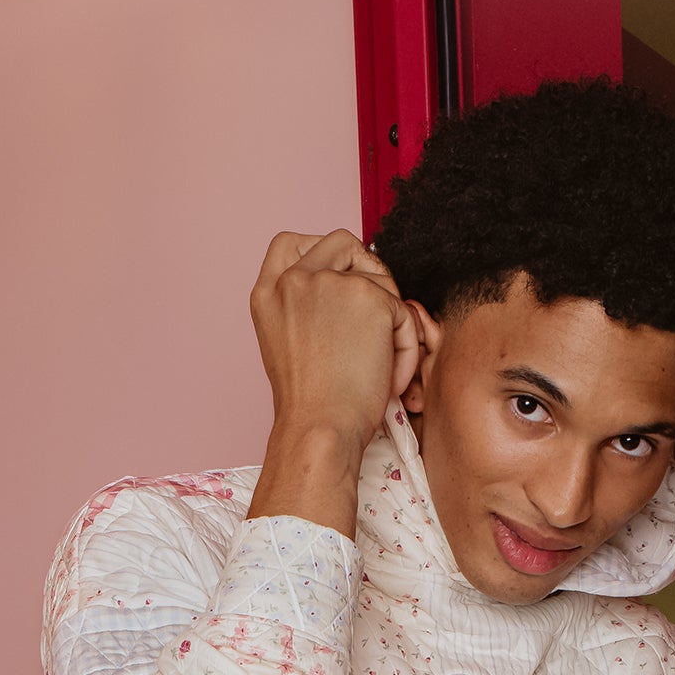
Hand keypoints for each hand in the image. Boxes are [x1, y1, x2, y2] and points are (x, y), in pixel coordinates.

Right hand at [247, 229, 418, 539]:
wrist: (319, 431)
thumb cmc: (310, 407)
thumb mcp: (288, 344)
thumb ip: (305, 309)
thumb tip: (346, 288)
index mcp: (268, 293)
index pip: (290, 243)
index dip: (322, 253)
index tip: (339, 281)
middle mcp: (293, 279)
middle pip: (342, 243)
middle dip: (368, 274)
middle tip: (376, 321)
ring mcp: (330, 283)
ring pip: (379, 274)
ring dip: (390, 313)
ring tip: (381, 360)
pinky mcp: (369, 297)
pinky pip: (404, 312)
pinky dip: (406, 348)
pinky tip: (391, 380)